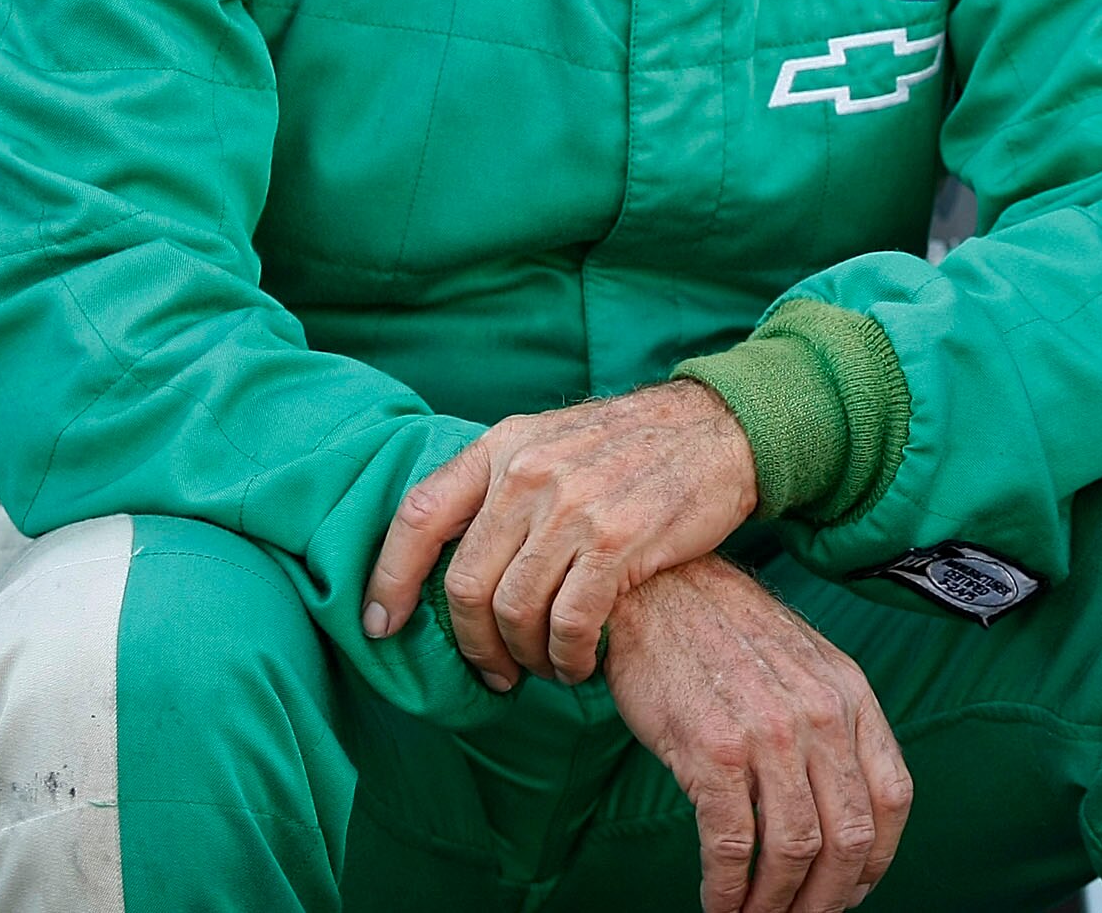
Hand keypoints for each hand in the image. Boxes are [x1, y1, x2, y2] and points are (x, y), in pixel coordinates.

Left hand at [363, 379, 759, 686]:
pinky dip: (567, 658)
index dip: (389, 578)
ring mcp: (573, 506)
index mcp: (504, 446)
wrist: (722, 429)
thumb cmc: (635, 447)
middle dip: (472, 645)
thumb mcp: (555, 441)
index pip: (418, 515)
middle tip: (492, 673)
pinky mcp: (618, 540)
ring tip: (543, 668)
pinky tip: (579, 665)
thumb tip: (451, 555)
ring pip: (515, 611)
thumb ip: (504, 485)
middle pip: (466, 583)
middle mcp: (529, 473)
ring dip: (524, 657)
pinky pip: (569, 623)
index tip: (379, 625)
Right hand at [608, 556, 913, 912]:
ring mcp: (770, 734)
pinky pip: (733, 845)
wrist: (661, 590)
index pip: (893, 797)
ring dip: (776, 905)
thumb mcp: (805, 665)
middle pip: (848, 836)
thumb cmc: (727, 634)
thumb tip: (844, 803)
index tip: (852, 891)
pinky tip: (717, 905)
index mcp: (851, 695)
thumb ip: (833, 723)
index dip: (877, 860)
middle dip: (827, 898)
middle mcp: (821, 715)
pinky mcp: (713, 751)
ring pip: (794, 851)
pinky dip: (727, 891)